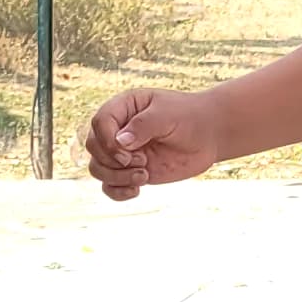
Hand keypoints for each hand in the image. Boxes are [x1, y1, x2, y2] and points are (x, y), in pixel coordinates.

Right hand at [86, 87, 221, 200]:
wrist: (207, 135)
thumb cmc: (188, 117)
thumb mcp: (167, 115)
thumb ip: (143, 125)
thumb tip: (120, 142)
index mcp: (122, 108)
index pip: (99, 123)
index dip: (107, 142)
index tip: (128, 154)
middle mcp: (117, 130)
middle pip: (93, 148)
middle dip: (113, 161)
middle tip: (143, 162)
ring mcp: (122, 152)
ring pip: (98, 169)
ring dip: (116, 177)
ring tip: (144, 175)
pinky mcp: (129, 171)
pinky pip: (109, 186)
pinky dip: (117, 192)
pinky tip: (137, 190)